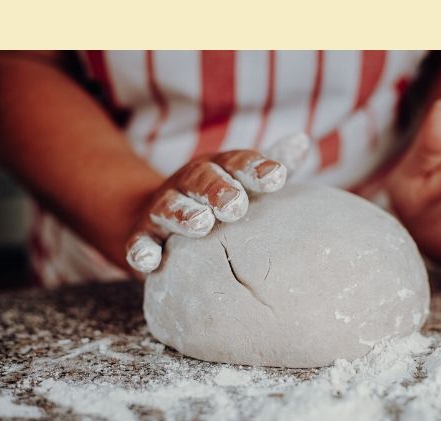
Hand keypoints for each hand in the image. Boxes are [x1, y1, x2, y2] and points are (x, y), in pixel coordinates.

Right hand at [124, 135, 309, 273]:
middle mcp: (188, 184)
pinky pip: (138, 243)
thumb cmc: (219, 198)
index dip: (256, 168)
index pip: (237, 163)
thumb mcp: (243, 179)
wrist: (156, 215)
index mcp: (218, 169)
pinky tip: (149, 259)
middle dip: (219, 191)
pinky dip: (141, 250)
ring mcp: (162, 209)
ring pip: (169, 208)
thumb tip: (302, 140)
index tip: (278, 177)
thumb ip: (270, 164)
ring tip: (201, 224)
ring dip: (183, 215)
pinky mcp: (141, 237)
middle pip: (202, 181)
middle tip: (237, 205)